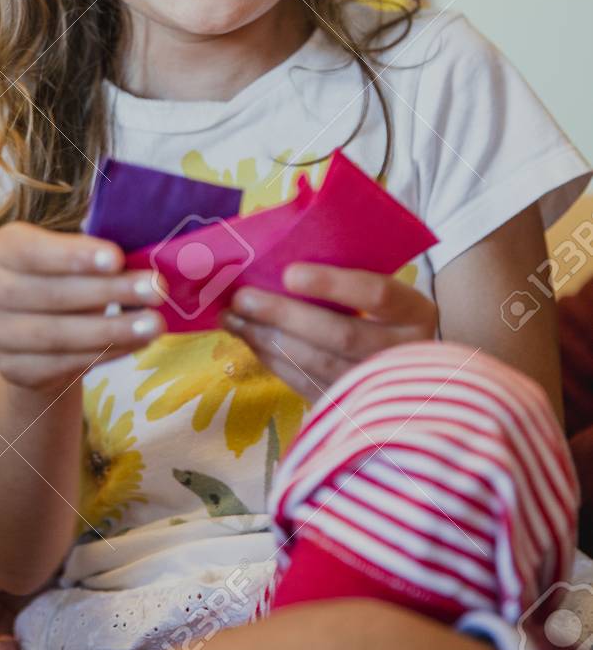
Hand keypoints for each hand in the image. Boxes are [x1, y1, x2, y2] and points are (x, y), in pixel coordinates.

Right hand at [0, 223, 165, 391]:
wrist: (36, 331)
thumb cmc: (63, 277)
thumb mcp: (74, 256)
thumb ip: (96, 256)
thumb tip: (145, 261)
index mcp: (1, 248)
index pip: (34, 252)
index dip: (74, 256)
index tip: (117, 258)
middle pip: (49, 295)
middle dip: (107, 293)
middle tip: (155, 290)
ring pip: (56, 335)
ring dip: (112, 330)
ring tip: (153, 324)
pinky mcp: (11, 370)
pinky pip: (62, 364)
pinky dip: (104, 353)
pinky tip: (135, 342)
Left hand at [221, 263, 436, 401]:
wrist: (412, 367)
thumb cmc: (387, 313)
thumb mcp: (383, 286)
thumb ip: (347, 267)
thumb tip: (282, 241)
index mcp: (415, 312)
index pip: (377, 293)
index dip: (333, 284)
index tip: (289, 272)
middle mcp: (404, 354)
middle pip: (340, 335)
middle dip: (283, 315)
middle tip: (242, 298)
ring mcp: (379, 388)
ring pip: (317, 365)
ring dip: (267, 339)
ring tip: (233, 318)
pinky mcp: (353, 409)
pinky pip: (306, 385)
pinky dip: (273, 361)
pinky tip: (250, 341)